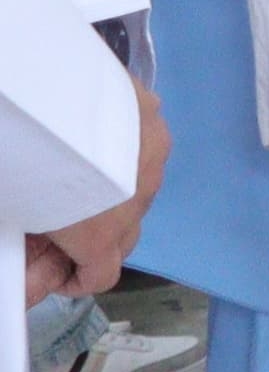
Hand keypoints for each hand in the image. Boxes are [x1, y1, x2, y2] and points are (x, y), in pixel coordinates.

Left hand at [29, 81, 166, 300]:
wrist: (34, 84)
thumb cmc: (15, 158)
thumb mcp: (13, 217)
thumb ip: (28, 255)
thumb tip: (31, 286)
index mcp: (101, 231)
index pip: (103, 273)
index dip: (73, 277)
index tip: (47, 261)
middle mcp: (140, 194)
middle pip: (125, 231)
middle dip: (93, 234)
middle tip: (52, 218)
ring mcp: (151, 148)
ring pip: (138, 183)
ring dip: (111, 187)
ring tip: (72, 166)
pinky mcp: (150, 109)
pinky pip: (140, 138)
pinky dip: (121, 144)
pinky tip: (89, 128)